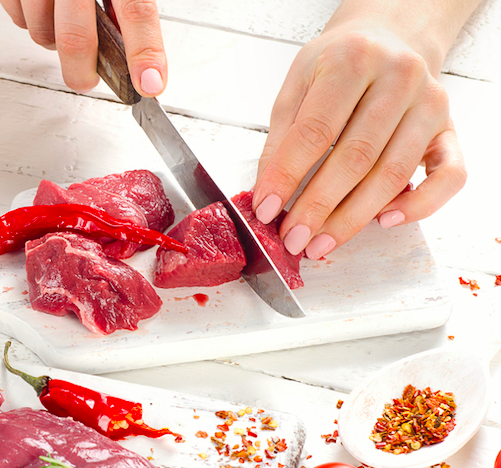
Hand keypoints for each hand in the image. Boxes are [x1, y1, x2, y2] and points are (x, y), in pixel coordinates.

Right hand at [0, 0, 167, 95]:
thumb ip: (129, 5)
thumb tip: (139, 54)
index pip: (137, 10)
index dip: (145, 51)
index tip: (150, 83)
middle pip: (76, 37)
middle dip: (81, 71)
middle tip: (87, 79)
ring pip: (41, 33)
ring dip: (52, 42)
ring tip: (61, 21)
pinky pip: (17, 19)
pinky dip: (30, 21)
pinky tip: (42, 4)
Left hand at [252, 8, 469, 259]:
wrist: (386, 39)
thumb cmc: (337, 65)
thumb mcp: (298, 85)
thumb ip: (282, 137)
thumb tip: (268, 192)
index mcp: (352, 60)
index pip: (315, 131)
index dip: (287, 175)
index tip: (266, 209)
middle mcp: (399, 78)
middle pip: (356, 157)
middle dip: (318, 206)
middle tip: (292, 238)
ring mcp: (430, 104)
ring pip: (393, 174)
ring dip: (353, 218)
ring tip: (320, 242)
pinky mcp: (450, 129)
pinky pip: (449, 177)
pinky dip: (419, 206)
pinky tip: (384, 221)